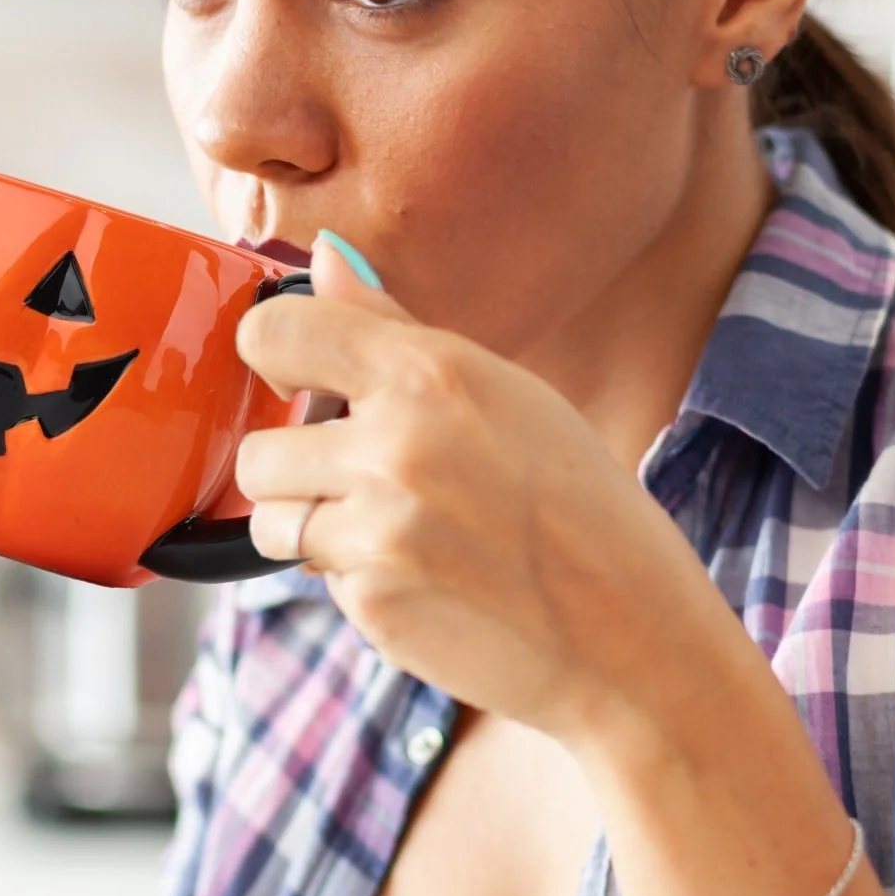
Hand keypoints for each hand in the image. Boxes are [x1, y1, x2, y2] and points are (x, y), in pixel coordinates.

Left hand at [234, 236, 714, 739]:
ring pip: (273, 521)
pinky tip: (430, 584)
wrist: (633, 638)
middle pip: (261, 449)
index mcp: (435, 373)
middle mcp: (399, 446)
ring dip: (311, 531)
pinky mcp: (374, 605)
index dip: (272, 357)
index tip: (293, 380)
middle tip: (363, 486)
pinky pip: (323, 583)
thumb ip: (397, 329)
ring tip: (394, 536)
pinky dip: (362, 584)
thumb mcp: (509, 394)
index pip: (276, 333)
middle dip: (296, 472)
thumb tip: (326, 256)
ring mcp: (381, 532)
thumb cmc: (584, 508)